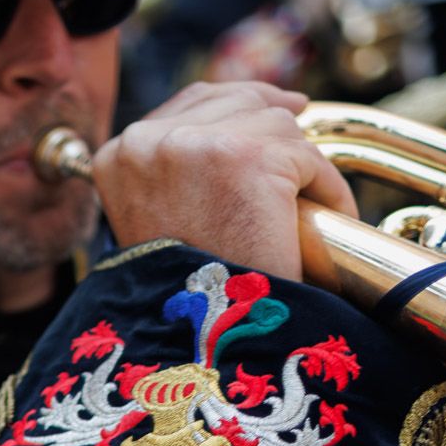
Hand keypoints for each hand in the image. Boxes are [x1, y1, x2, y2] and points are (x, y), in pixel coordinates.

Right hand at [94, 81, 355, 279]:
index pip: (190, 104)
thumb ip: (177, 172)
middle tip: (301, 135)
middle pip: (234, 99)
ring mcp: (199, 145)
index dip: (236, 107)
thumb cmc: (183, 299)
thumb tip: (234, 124)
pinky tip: (323, 224)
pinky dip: (326, 191)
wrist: (199, 346)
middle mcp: (148, 141)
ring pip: (277, 126)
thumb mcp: (158, 223)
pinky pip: (311, 160)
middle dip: (272, 118)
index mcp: (118, 156)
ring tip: (305, 208)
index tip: (274, 110)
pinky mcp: (251, 158)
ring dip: (299, 165)